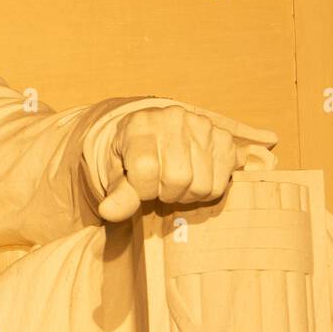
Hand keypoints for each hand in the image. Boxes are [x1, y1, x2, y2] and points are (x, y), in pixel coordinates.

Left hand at [96, 104, 275, 222]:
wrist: (152, 133)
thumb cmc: (132, 155)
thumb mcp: (117, 172)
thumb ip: (118, 193)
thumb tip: (108, 212)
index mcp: (140, 124)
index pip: (145, 169)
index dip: (142, 189)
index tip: (139, 186)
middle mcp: (174, 119)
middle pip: (178, 179)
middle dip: (165, 193)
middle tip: (159, 186)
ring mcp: (203, 126)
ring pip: (201, 185)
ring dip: (186, 195)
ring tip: (175, 182)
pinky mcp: (224, 139)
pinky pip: (219, 185)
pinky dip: (205, 191)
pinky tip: (193, 177)